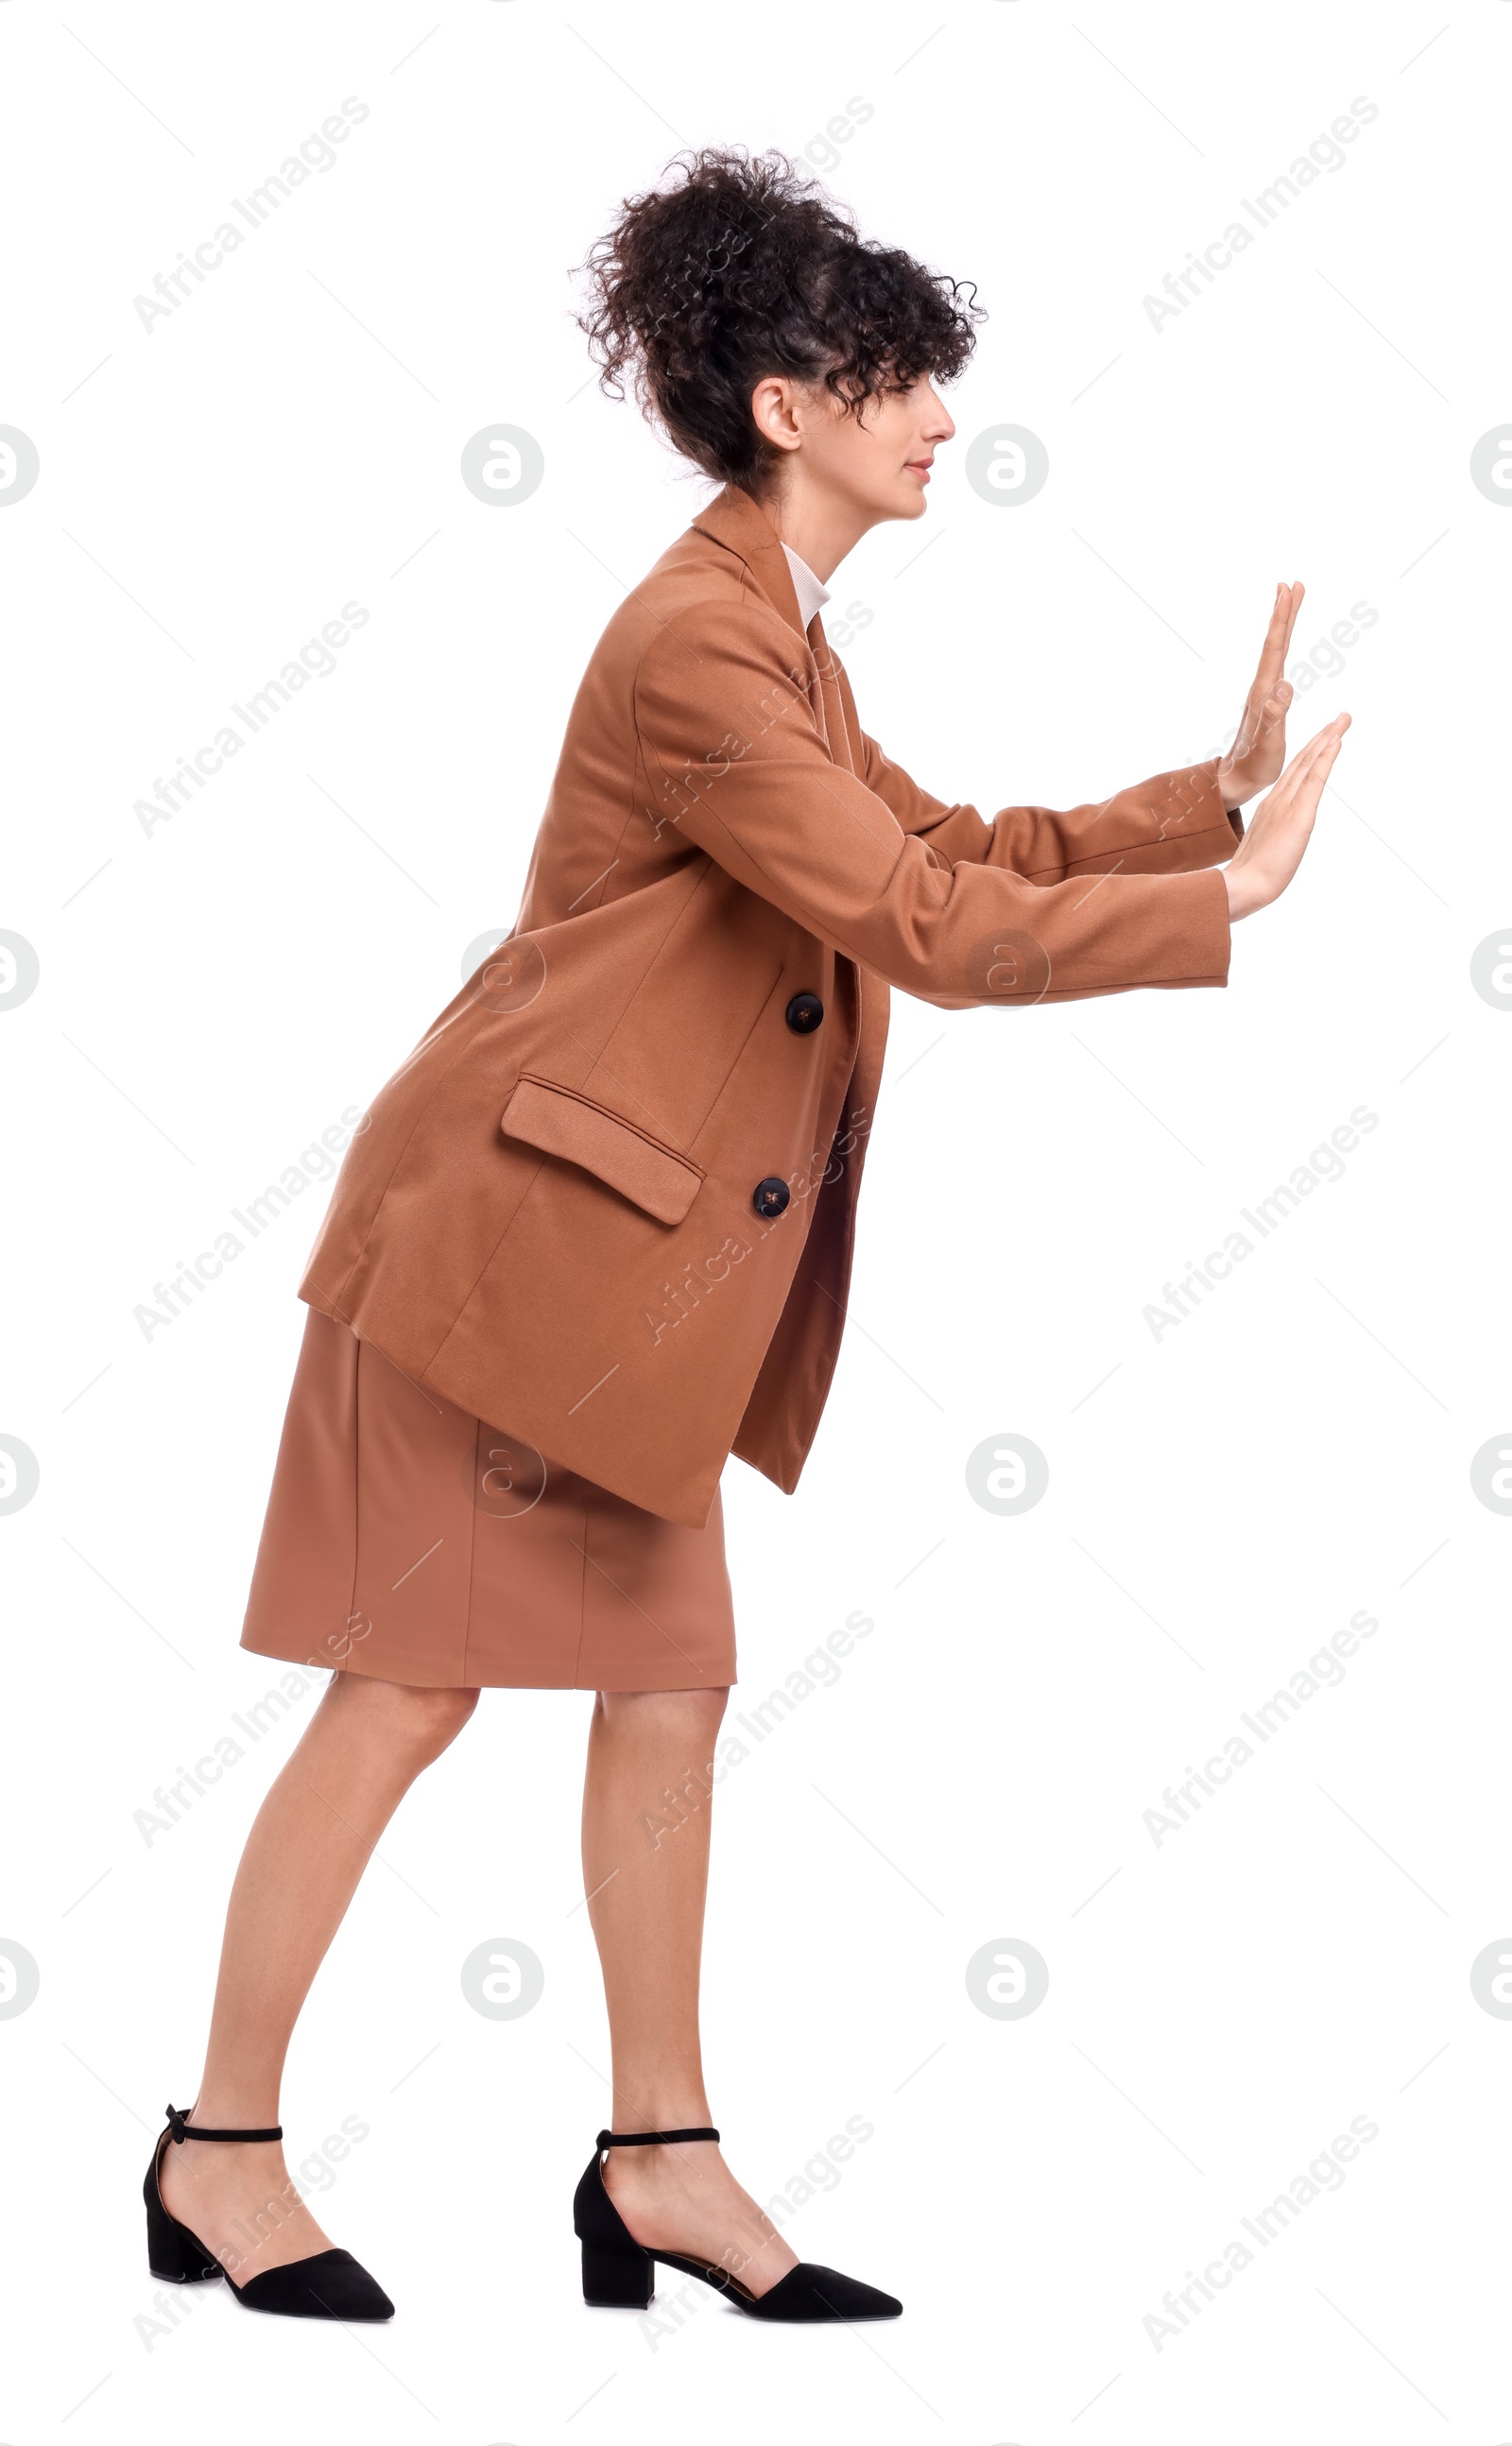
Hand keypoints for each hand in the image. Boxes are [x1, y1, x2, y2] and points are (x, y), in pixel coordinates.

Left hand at [1217, 582, 1304, 809]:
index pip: (1275, 647)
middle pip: (1275, 642)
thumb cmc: (1254, 766)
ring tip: (1289, 600)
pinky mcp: (1267, 700)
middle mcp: (1262, 687)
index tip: (1288, 590)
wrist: (1235, 779)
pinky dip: (1283, 645)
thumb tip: (1285, 683)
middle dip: (1284, 612)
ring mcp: (1264, 692)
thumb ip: (1276, 715)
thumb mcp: (1268, 743)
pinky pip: (1277, 663)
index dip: (1283, 618)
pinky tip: (1285, 644)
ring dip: (1283, 624)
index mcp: (1263, 692)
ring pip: (1276, 650)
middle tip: (1292, 583)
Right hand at [1224, 712, 1349, 921]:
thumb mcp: (1263, 850)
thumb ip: (1270, 839)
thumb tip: (1274, 843)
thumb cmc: (1251, 877)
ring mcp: (1287, 803)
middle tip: (1341, 718)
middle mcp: (1278, 799)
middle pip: (1304, 761)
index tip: (1325, 736)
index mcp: (1271, 807)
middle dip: (1323, 737)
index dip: (1310, 753)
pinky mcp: (1298, 813)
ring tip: (1342, 720)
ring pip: (1310, 762)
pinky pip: (1315, 778)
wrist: (1245, 886)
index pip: (1295, 774)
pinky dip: (1326, 756)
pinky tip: (1336, 740)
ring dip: (1328, 738)